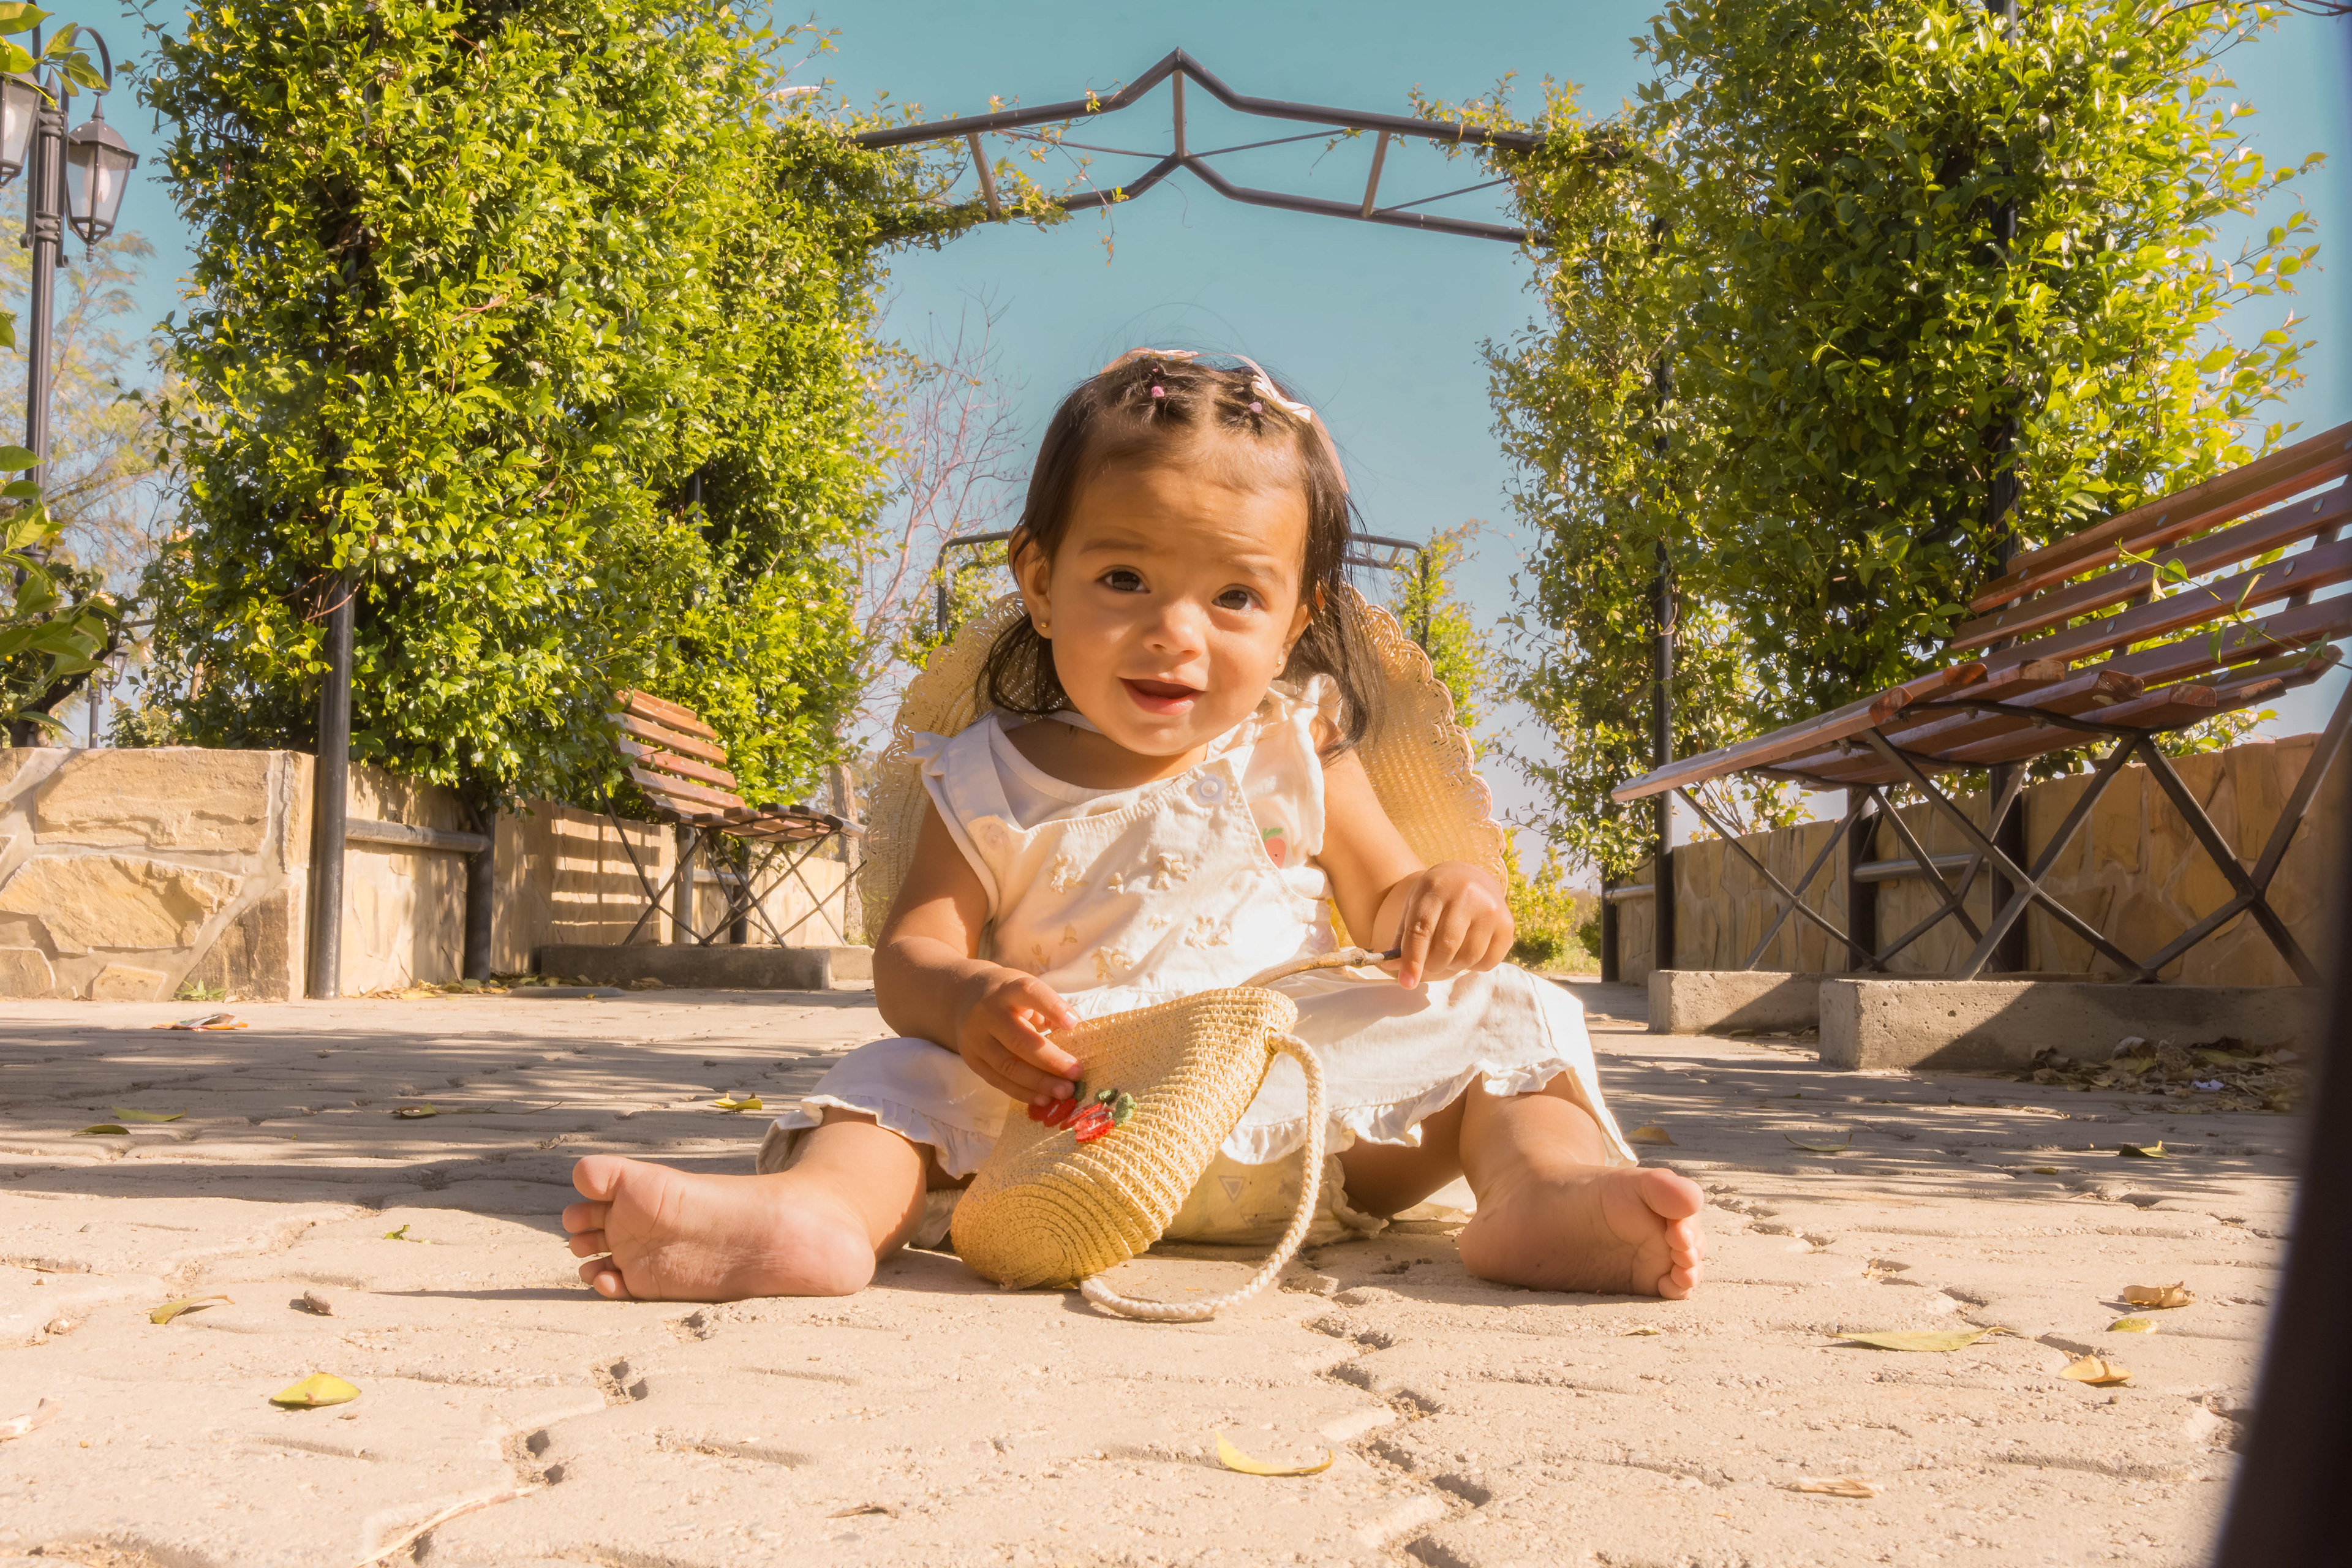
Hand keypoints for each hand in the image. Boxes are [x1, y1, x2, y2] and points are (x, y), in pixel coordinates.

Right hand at [955, 967, 1081, 1103]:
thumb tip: (1075, 1035)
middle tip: (1076, 1073)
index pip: (1029, 993)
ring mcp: (976, 1039)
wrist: (965, 999)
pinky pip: (999, 1081)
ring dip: (1040, 1083)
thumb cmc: (1009, 997)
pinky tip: (1044, 1099)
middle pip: (1019, 1040)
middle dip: (1051, 1060)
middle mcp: (987, 1014)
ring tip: (1065, 1092)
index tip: (1074, 1024)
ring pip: (1008, 1066)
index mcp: (1006, 989)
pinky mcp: (972, 1060)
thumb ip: (1049, 1010)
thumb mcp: (1027, 990)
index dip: (1053, 1008)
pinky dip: (1023, 1093)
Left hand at [1383, 861, 1513, 987]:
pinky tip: (1468, 949)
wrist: (1470, 878)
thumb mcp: (1413, 907)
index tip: (1407, 983)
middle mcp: (1466, 895)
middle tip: (1429, 963)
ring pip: (1467, 958)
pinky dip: (1473, 966)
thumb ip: (1402, 938)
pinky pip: (1487, 963)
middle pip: (1445, 948)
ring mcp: (1490, 909)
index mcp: (1435, 888)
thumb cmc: (1435, 898)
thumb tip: (1391, 968)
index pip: (1421, 930)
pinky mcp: (1507, 925)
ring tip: (1449, 953)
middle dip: (1432, 965)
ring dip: (1452, 966)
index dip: (1413, 959)